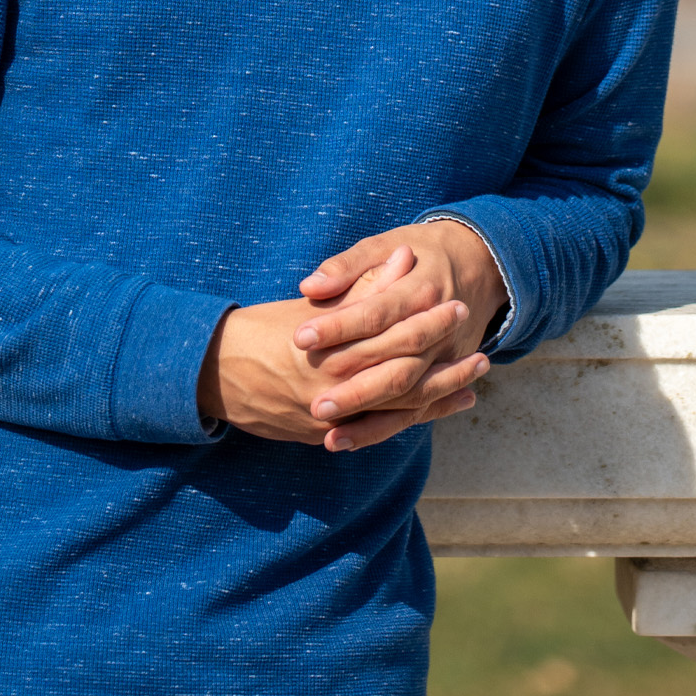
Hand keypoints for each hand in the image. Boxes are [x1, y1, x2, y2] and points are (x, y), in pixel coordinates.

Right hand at [196, 267, 479, 448]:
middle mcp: (333, 388)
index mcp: (328, 348)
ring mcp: (331, 418)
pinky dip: (414, 419)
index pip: (389, 334)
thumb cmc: (262, 330)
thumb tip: (404, 259)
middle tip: (482, 352)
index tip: (454, 304)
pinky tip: (441, 407)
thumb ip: (362, 286)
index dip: (426, 320)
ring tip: (474, 382)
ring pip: (397, 411)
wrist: (213, 374)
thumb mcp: (312, 305)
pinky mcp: (326, 435)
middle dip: (443, 363)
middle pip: (402, 376)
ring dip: (439, 396)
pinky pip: (379, 431)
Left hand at [291, 221, 507, 451]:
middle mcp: (440, 330)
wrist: (479, 262)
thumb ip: (348, 266)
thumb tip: (312, 286)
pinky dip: (387, 427)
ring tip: (330, 437)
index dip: (339, 326)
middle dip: (357, 390)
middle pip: (396, 365)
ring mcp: (447, 357)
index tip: (300, 338)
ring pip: (409, 396)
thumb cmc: (421, 250)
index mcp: (422, 289)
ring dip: (371, 421)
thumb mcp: (385, 243)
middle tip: (315, 405)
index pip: (375, 313)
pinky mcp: (445, 373)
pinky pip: (418, 408)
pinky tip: (349, 442)